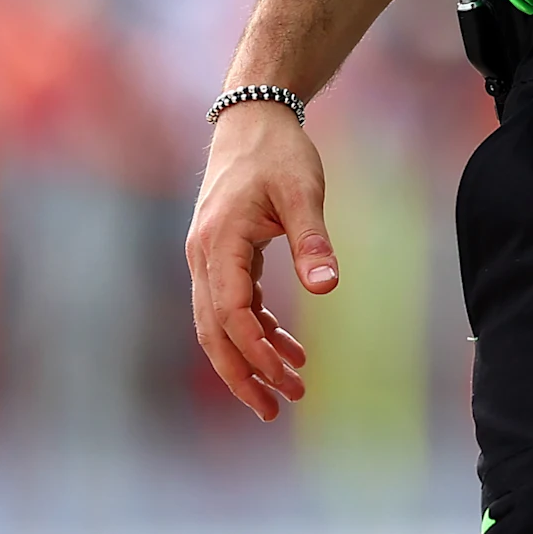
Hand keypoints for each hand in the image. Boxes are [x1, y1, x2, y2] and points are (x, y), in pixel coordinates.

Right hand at [184, 102, 337, 421]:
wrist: (252, 122)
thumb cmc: (280, 155)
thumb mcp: (304, 192)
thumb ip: (314, 241)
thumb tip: (329, 288)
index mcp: (219, 243)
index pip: (230, 312)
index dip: (255, 349)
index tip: (286, 376)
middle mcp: (203, 257)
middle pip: (213, 332)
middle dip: (243, 375)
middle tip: (277, 411)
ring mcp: (207, 259)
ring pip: (219, 325)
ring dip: (250, 359)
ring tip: (290, 389)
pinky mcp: (221, 258)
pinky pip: (233, 306)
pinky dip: (258, 331)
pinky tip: (289, 348)